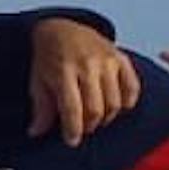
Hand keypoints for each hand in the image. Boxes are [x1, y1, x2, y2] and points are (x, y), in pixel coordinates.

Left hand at [27, 17, 140, 142]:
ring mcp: (107, 60)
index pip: (71, 108)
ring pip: (115, 102)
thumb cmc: (48, 59)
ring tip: (95, 117)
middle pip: (95, 108)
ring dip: (106, 117)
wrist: (61, 28)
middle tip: (82, 128)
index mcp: (63, 71)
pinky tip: (116, 106)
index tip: (71, 141)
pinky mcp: (121, 58)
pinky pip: (132, 87)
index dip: (73, 129)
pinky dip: (127, 102)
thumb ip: (41, 108)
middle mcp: (87, 65)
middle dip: (89, 125)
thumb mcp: (38, 81)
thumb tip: (36, 133)